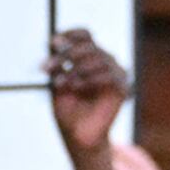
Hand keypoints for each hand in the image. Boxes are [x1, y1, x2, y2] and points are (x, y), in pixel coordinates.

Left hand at [47, 32, 131, 156]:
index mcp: (89, 56)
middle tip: (47, 67)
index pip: (85, 35)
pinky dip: (89, 79)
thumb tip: (54, 42)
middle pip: (88, 46)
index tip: (52, 42)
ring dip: (75, 69)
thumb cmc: (67, 109)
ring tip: (60, 83)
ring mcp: (115, 72)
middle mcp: (104, 60)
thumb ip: (58, 64)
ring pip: (97, 58)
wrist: (77, 134)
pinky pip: (108, 75)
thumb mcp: (57, 83)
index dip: (69, 35)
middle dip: (65, 55)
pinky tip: (75, 87)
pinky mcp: (122, 87)